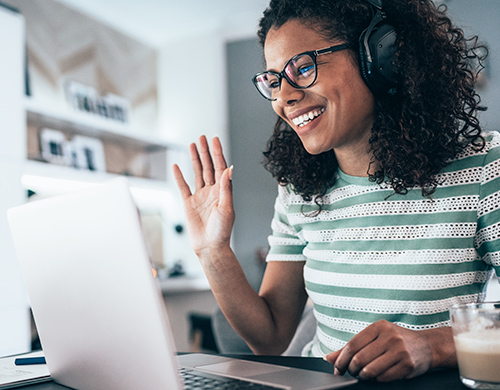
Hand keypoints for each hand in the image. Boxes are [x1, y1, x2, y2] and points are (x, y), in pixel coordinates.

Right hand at [172, 136, 233, 256]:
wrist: (210, 247)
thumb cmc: (222, 230)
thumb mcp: (226, 208)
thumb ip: (226, 188)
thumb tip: (229, 168)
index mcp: (222, 191)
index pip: (220, 167)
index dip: (217, 153)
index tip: (214, 139)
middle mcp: (212, 191)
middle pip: (208, 167)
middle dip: (205, 152)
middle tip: (202, 137)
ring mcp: (200, 196)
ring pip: (197, 173)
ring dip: (195, 159)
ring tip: (192, 145)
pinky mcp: (189, 203)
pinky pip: (183, 186)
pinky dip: (179, 176)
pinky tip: (176, 165)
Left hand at [324, 320, 435, 381]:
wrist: (427, 346)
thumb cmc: (396, 340)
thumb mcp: (375, 337)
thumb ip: (352, 347)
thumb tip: (328, 358)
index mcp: (379, 326)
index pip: (352, 345)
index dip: (341, 359)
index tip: (337, 368)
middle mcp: (390, 337)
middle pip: (359, 359)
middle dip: (351, 370)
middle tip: (350, 373)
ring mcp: (400, 351)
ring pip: (370, 370)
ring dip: (362, 376)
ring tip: (362, 375)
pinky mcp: (408, 365)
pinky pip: (383, 378)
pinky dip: (376, 380)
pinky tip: (376, 376)